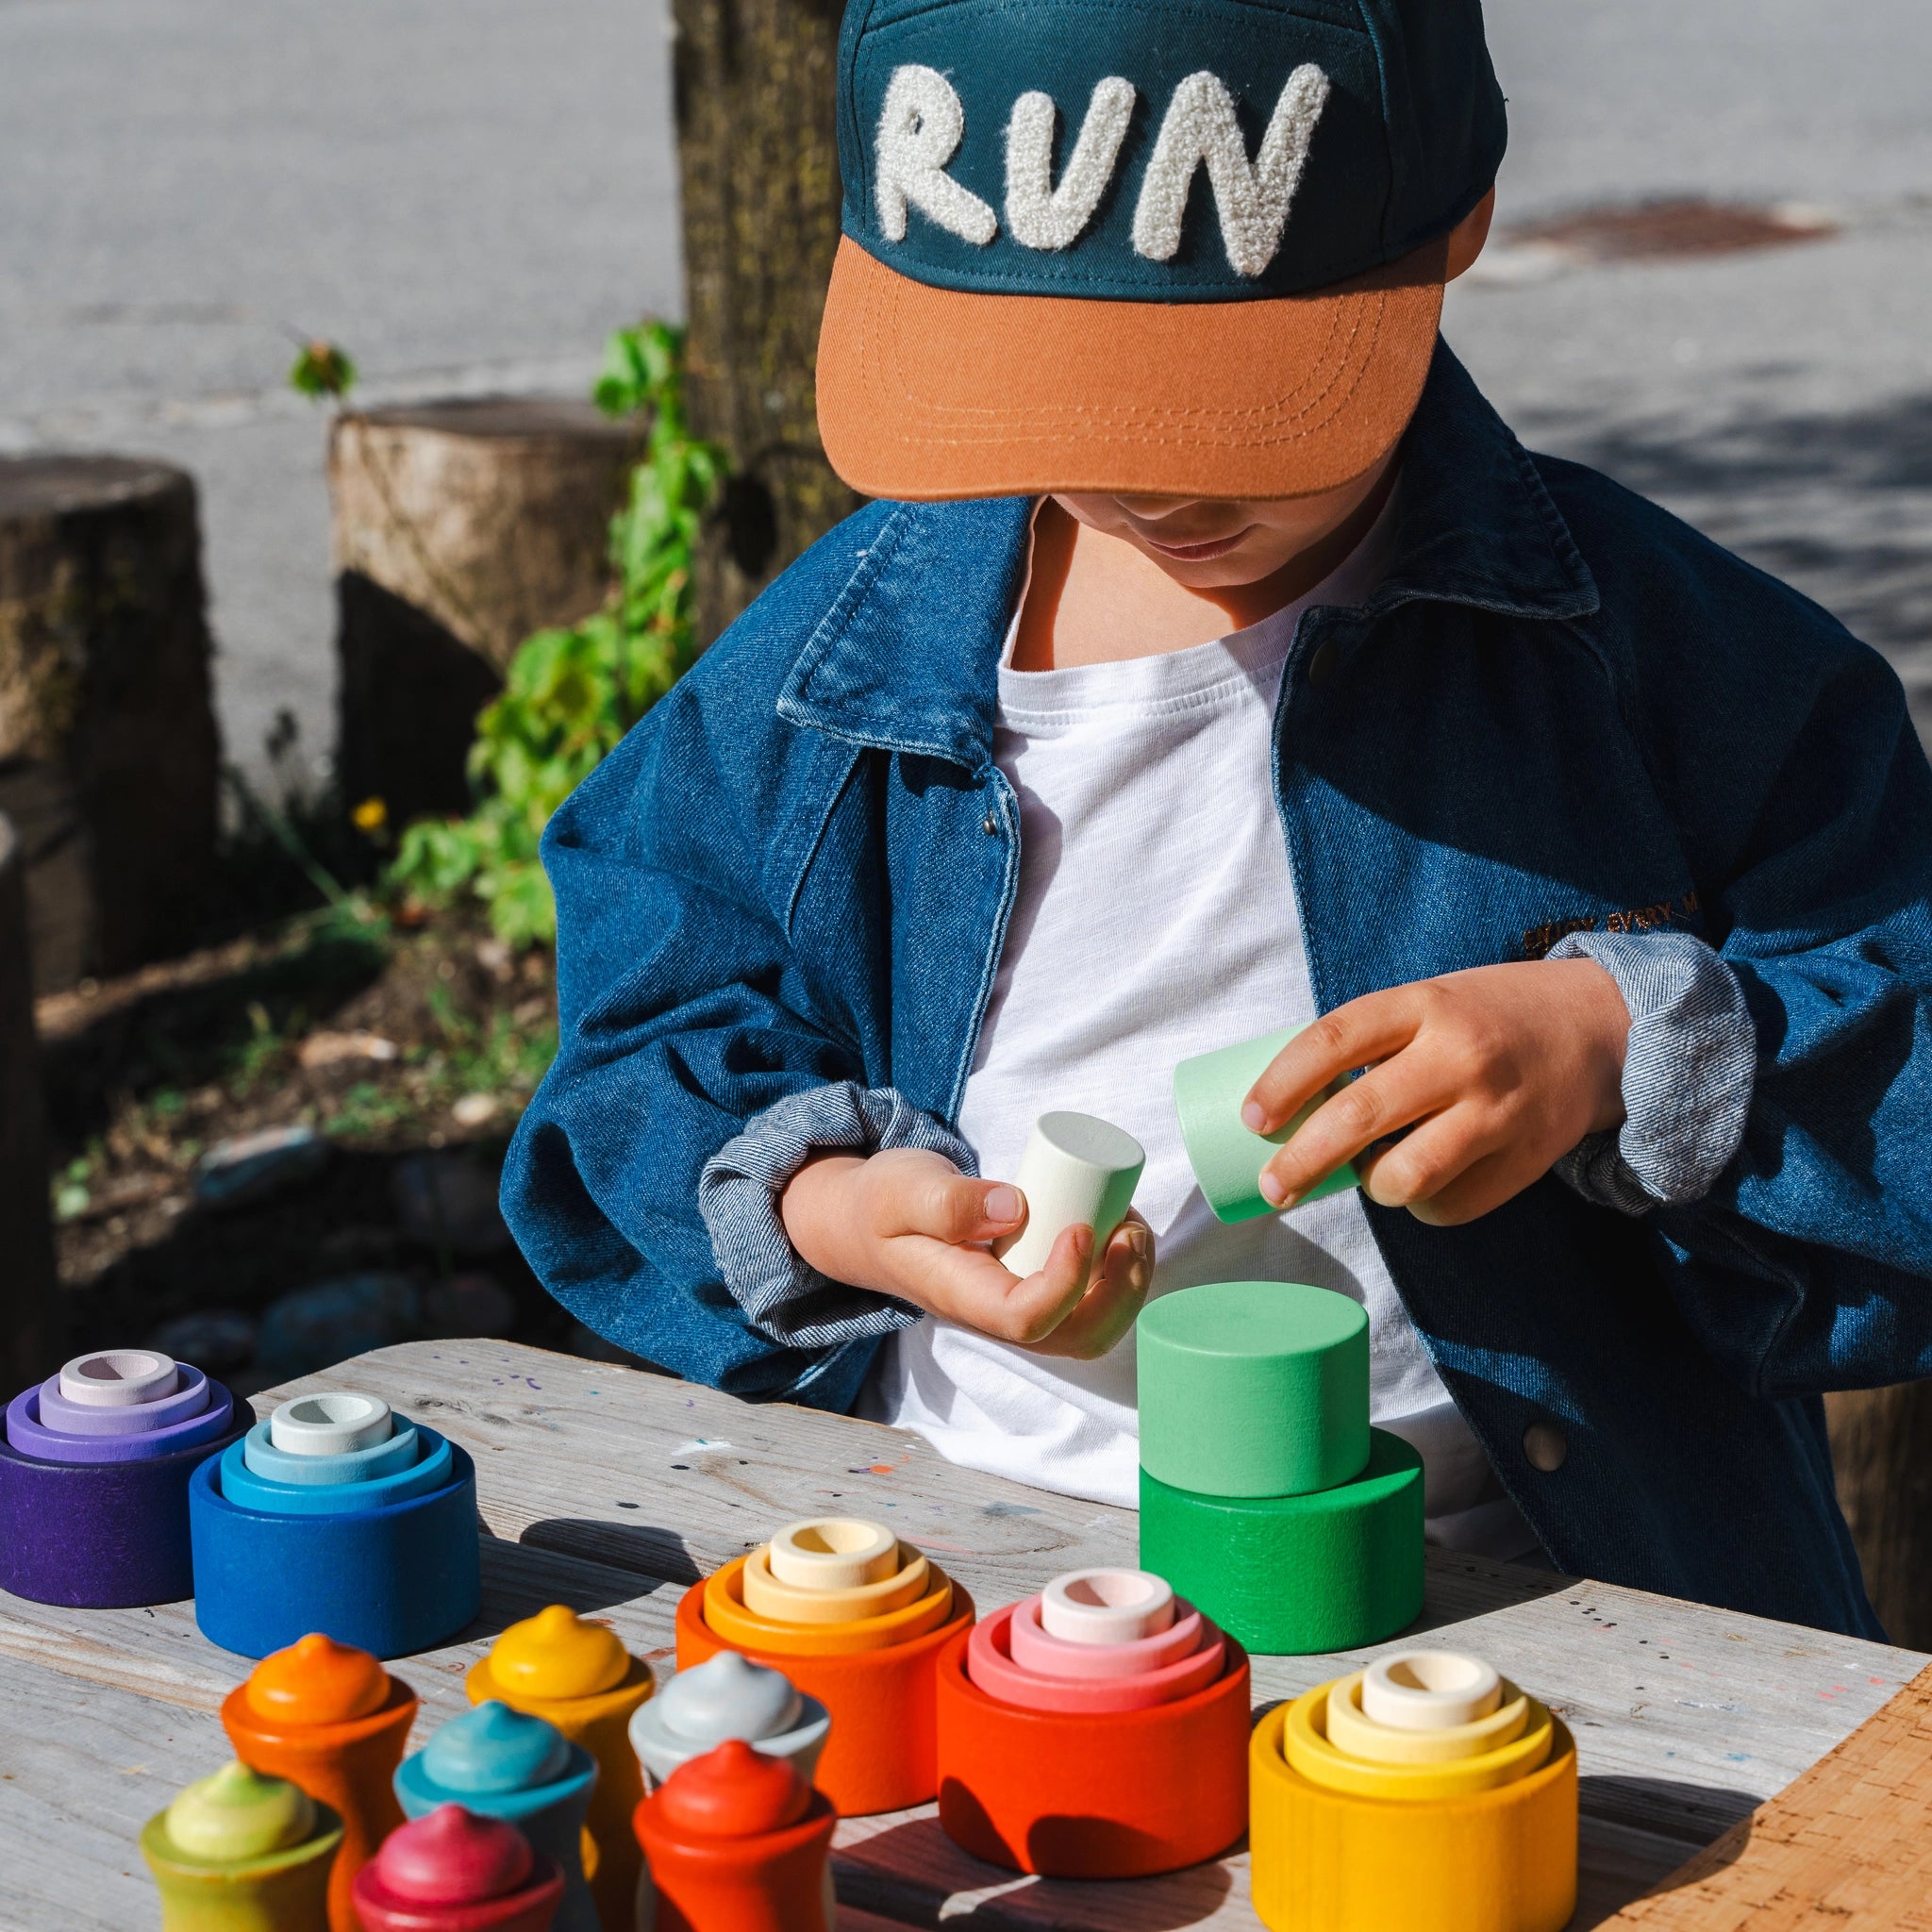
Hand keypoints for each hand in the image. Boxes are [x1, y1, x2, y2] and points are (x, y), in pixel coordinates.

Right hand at [779, 1146, 1154, 1357]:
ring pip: (1093, 1328)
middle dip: (1121, 1292)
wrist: (870, 1223)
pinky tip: (1121, 1228)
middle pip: (1076, 1338)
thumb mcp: (901, 1189)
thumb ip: (948, 1201)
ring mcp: (1020, 1308)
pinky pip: (1092, 1304)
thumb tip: (1014, 1207)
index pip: (1025, 1320)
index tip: (1079, 1227)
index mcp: (962, 1297)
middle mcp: (996, 1316)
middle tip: (1130, 1229)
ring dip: (1130, 1284)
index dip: (1065, 1283)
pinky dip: (1122, 1274)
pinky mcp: (1035, 1290)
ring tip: (1132, 1225)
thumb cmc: (885, 1204)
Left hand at [1243, 960, 1630, 1226]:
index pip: (1333, 1040)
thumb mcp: (1430, 1001)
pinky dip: (1424, 1206)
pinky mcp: (1526, 1158)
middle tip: (1273, 1187)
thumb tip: (1290, 1106)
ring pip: (1406, 1175)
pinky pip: (1451, 1206)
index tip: (1253, 1119)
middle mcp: (1460, 1055)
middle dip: (1302, 1162)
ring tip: (1373, 1175)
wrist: (1599, 1028)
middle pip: (1359, 1118)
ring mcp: (1497, 1110)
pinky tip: (1426, 1184)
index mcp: (1424, 1005)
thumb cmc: (1489, 1017)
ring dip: (1373, 1187)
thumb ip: (1372, 1041)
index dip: (1283, 1084)